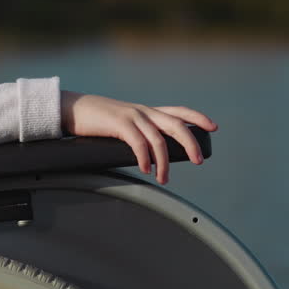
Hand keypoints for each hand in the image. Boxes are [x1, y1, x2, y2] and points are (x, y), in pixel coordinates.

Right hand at [60, 91, 217, 183]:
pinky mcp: (119, 123)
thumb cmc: (98, 122)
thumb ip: (139, 135)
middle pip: (176, 124)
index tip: (214, 128)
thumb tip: (152, 158)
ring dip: (164, 162)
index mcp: (148, 112)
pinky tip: (145, 169)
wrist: (74, 109)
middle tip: (199, 161)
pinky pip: (138, 142)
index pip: (179, 111)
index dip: (198, 117)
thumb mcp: (124, 126)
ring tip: (163, 178)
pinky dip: (145, 158)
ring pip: (159, 138)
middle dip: (191, 142)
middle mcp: (144, 112)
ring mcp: (132, 116)